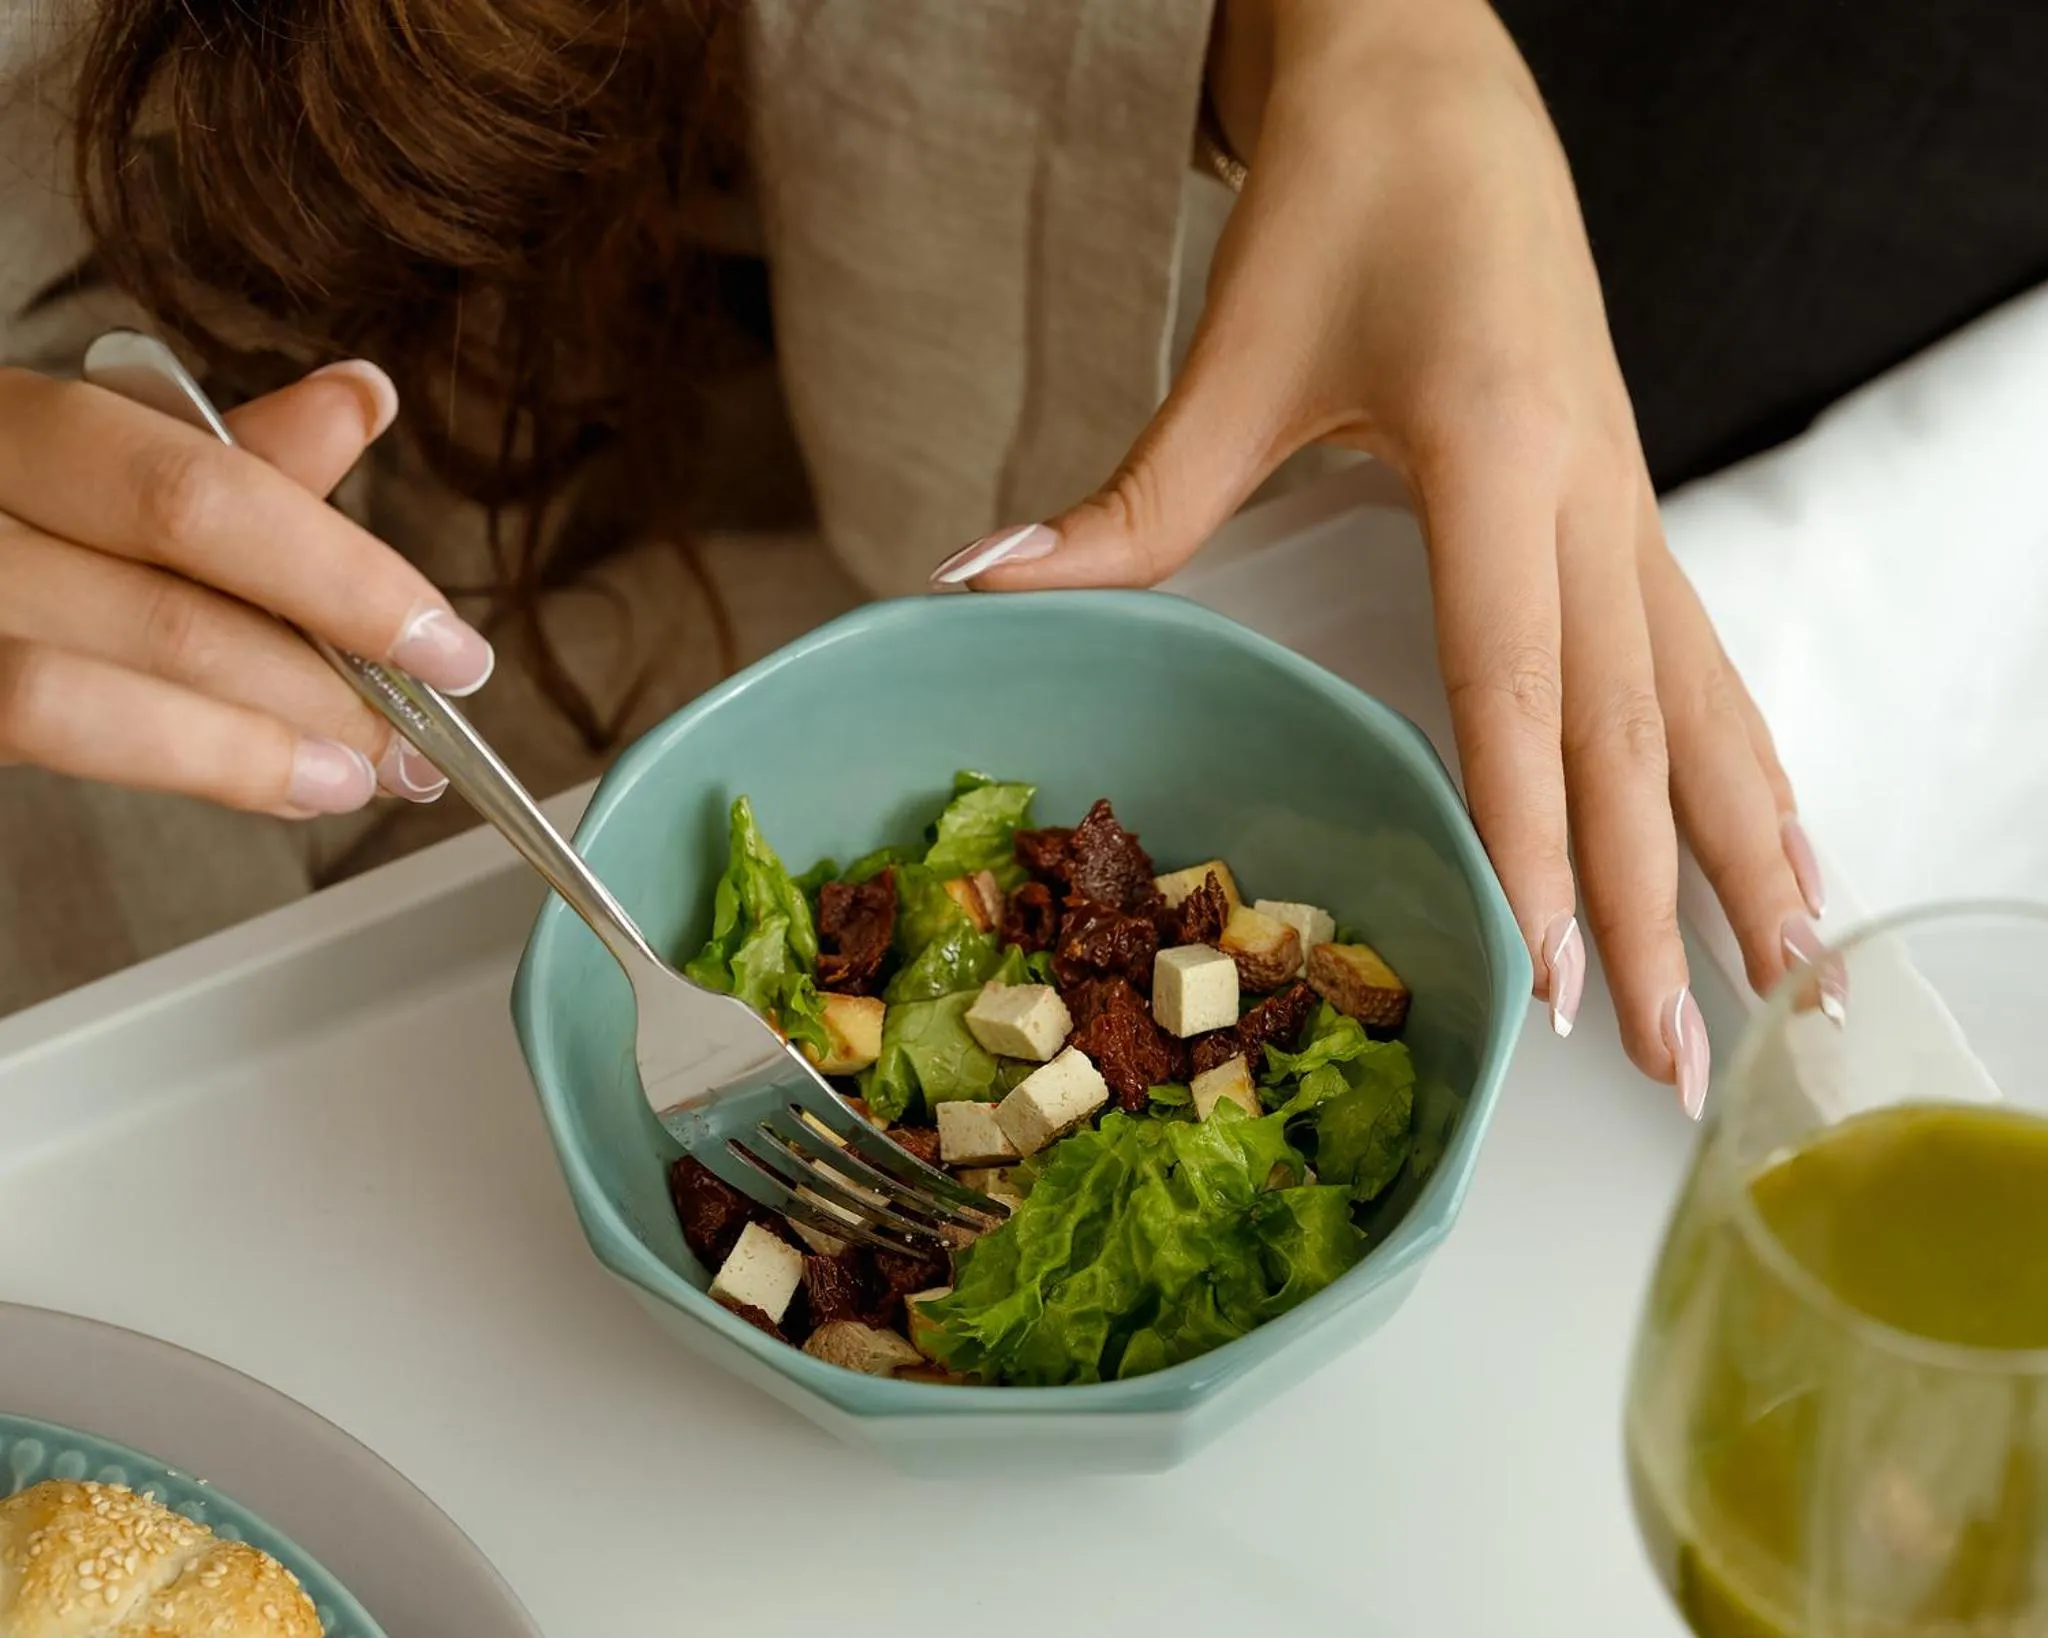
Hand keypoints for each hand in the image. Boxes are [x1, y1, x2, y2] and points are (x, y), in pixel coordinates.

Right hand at [0, 359, 492, 815]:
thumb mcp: (86, 461)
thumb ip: (216, 455)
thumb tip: (361, 397)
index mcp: (7, 423)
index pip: (193, 490)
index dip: (341, 578)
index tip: (448, 645)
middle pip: (160, 600)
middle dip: (326, 684)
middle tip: (424, 735)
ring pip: (75, 695)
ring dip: (251, 747)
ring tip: (359, 775)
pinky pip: (37, 736)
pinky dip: (182, 766)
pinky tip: (278, 781)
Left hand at [928, 0, 1825, 1111]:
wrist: (1436, 80)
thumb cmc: (1351, 188)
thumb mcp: (1239, 350)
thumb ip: (1133, 499)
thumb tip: (982, 585)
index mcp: (1498, 454)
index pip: (1518, 685)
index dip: (1534, 835)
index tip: (1551, 968)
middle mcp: (1592, 490)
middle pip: (1633, 731)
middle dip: (1657, 904)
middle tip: (1683, 1056)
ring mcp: (1627, 497)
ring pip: (1701, 701)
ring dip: (1740, 845)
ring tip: (1784, 978)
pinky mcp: (1626, 498)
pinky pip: (1701, 654)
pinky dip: (1739, 759)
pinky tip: (1771, 835)